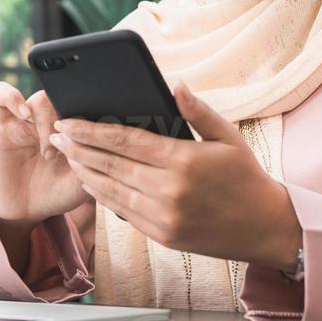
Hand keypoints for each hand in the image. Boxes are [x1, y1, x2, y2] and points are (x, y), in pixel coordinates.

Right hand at [0, 81, 90, 227]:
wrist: (26, 212)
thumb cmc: (58, 194)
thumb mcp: (85, 179)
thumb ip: (95, 156)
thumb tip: (102, 131)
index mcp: (72, 126)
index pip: (85, 103)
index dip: (90, 117)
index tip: (92, 143)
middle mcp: (50, 118)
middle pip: (65, 98)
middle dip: (70, 126)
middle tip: (68, 155)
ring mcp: (25, 119)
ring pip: (41, 98)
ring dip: (48, 123)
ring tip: (49, 153)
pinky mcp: (0, 123)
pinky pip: (0, 93)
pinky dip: (12, 97)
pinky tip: (24, 115)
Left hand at [46, 79, 301, 271]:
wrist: (265, 228)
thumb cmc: (246, 177)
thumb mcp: (228, 137)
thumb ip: (198, 110)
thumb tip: (174, 84)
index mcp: (183, 161)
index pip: (125, 141)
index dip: (90, 131)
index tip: (67, 122)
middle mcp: (169, 190)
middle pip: (110, 165)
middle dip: (78, 149)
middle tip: (55, 136)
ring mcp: (163, 217)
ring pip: (111, 191)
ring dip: (84, 173)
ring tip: (66, 156)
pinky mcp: (162, 236)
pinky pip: (123, 213)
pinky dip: (103, 196)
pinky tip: (90, 182)